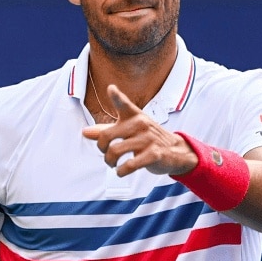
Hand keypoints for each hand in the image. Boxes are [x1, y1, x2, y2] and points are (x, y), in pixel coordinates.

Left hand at [81, 85, 198, 177]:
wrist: (176, 151)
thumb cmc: (147, 139)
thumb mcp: (128, 131)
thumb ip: (106, 131)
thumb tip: (85, 132)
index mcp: (134, 116)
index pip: (124, 103)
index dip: (117, 96)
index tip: (111, 89)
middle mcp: (141, 124)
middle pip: (107, 136)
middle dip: (101, 149)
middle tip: (106, 154)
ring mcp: (148, 139)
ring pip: (115, 151)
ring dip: (110, 162)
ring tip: (113, 164)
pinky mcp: (154, 154)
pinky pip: (130, 164)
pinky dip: (121, 171)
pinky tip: (121, 171)